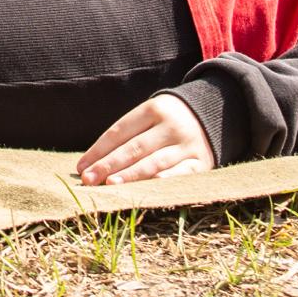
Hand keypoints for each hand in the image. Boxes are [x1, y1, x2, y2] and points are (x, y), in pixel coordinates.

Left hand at [77, 92, 213, 185]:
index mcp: (154, 109)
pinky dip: (166, 180)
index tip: (81, 167)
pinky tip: (150, 187)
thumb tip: (90, 164)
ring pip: (155, 162)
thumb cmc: (167, 121)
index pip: (120, 131)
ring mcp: (188, 144)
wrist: (216, 112)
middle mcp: (171, 126)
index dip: (99, 149)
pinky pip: (182, 173)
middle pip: (134, 147)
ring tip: (110, 184)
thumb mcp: (150, 115)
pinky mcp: (202, 162)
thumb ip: (126, 135)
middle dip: (109, 165)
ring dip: (131, 174)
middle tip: (88, 179)